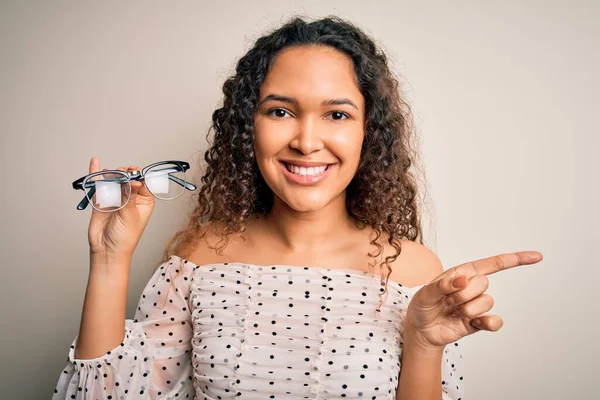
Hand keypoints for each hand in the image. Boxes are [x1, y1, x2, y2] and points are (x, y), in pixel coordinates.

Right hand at [87, 157, 155, 259]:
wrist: (107, 250)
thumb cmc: (125, 237)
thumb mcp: (130, 215)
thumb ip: (129, 197)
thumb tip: (134, 181)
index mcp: (144, 200)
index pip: (143, 182)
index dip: (138, 175)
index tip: (133, 172)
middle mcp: (131, 197)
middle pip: (128, 178)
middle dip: (124, 173)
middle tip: (121, 174)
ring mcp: (116, 197)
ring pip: (114, 180)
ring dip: (112, 174)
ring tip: (110, 174)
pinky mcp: (102, 200)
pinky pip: (100, 185)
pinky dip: (96, 174)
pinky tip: (95, 162)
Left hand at [404, 251, 542, 349]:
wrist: (421, 330)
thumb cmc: (422, 306)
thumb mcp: (425, 293)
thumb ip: (441, 285)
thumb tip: (462, 280)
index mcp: (463, 273)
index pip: (492, 264)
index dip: (514, 259)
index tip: (536, 257)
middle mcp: (473, 287)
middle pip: (483, 283)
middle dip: (461, 293)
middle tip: (446, 301)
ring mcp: (477, 305)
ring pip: (486, 302)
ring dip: (466, 308)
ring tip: (452, 311)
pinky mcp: (479, 322)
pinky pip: (494, 321)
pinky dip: (487, 322)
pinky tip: (474, 323)